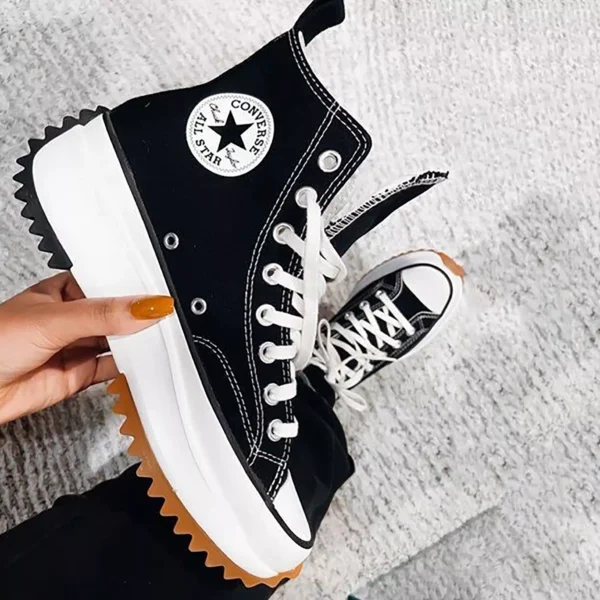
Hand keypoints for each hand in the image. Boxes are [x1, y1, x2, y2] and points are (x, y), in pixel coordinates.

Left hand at [0, 272, 173, 425]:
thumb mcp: (55, 319)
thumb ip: (103, 314)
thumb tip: (147, 306)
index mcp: (66, 290)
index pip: (110, 283)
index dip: (135, 285)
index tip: (162, 289)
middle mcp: (75, 317)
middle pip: (119, 314)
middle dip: (141, 316)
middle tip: (168, 316)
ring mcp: (79, 346)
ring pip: (119, 341)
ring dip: (139, 342)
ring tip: (164, 338)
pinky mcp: (81, 374)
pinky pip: (115, 368)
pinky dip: (133, 367)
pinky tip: (145, 361)